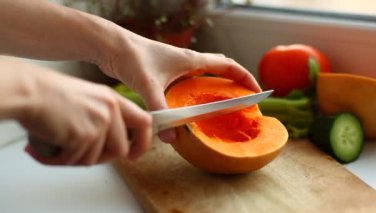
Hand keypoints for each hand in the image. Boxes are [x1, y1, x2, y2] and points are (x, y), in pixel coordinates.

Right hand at [20, 63, 151, 165]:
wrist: (29, 92)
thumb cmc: (50, 95)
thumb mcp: (88, 98)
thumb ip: (104, 117)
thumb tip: (108, 142)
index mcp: (112, 99)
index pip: (144, 122)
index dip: (143, 142)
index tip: (134, 153)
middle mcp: (110, 110)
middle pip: (121, 149)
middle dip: (102, 158)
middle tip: (82, 154)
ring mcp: (99, 123)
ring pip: (96, 159)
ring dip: (75, 158)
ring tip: (58, 146)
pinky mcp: (84, 135)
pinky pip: (76, 161)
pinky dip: (61, 159)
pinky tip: (50, 147)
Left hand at [98, 31, 260, 141]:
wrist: (111, 46)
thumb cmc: (132, 57)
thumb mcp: (149, 86)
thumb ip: (161, 111)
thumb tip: (171, 136)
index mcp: (191, 60)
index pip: (228, 66)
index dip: (245, 77)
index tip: (256, 91)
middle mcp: (187, 61)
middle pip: (220, 67)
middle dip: (235, 81)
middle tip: (242, 98)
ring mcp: (177, 65)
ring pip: (205, 74)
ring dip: (217, 84)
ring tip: (222, 102)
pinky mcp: (166, 71)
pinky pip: (189, 80)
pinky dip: (198, 90)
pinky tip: (191, 104)